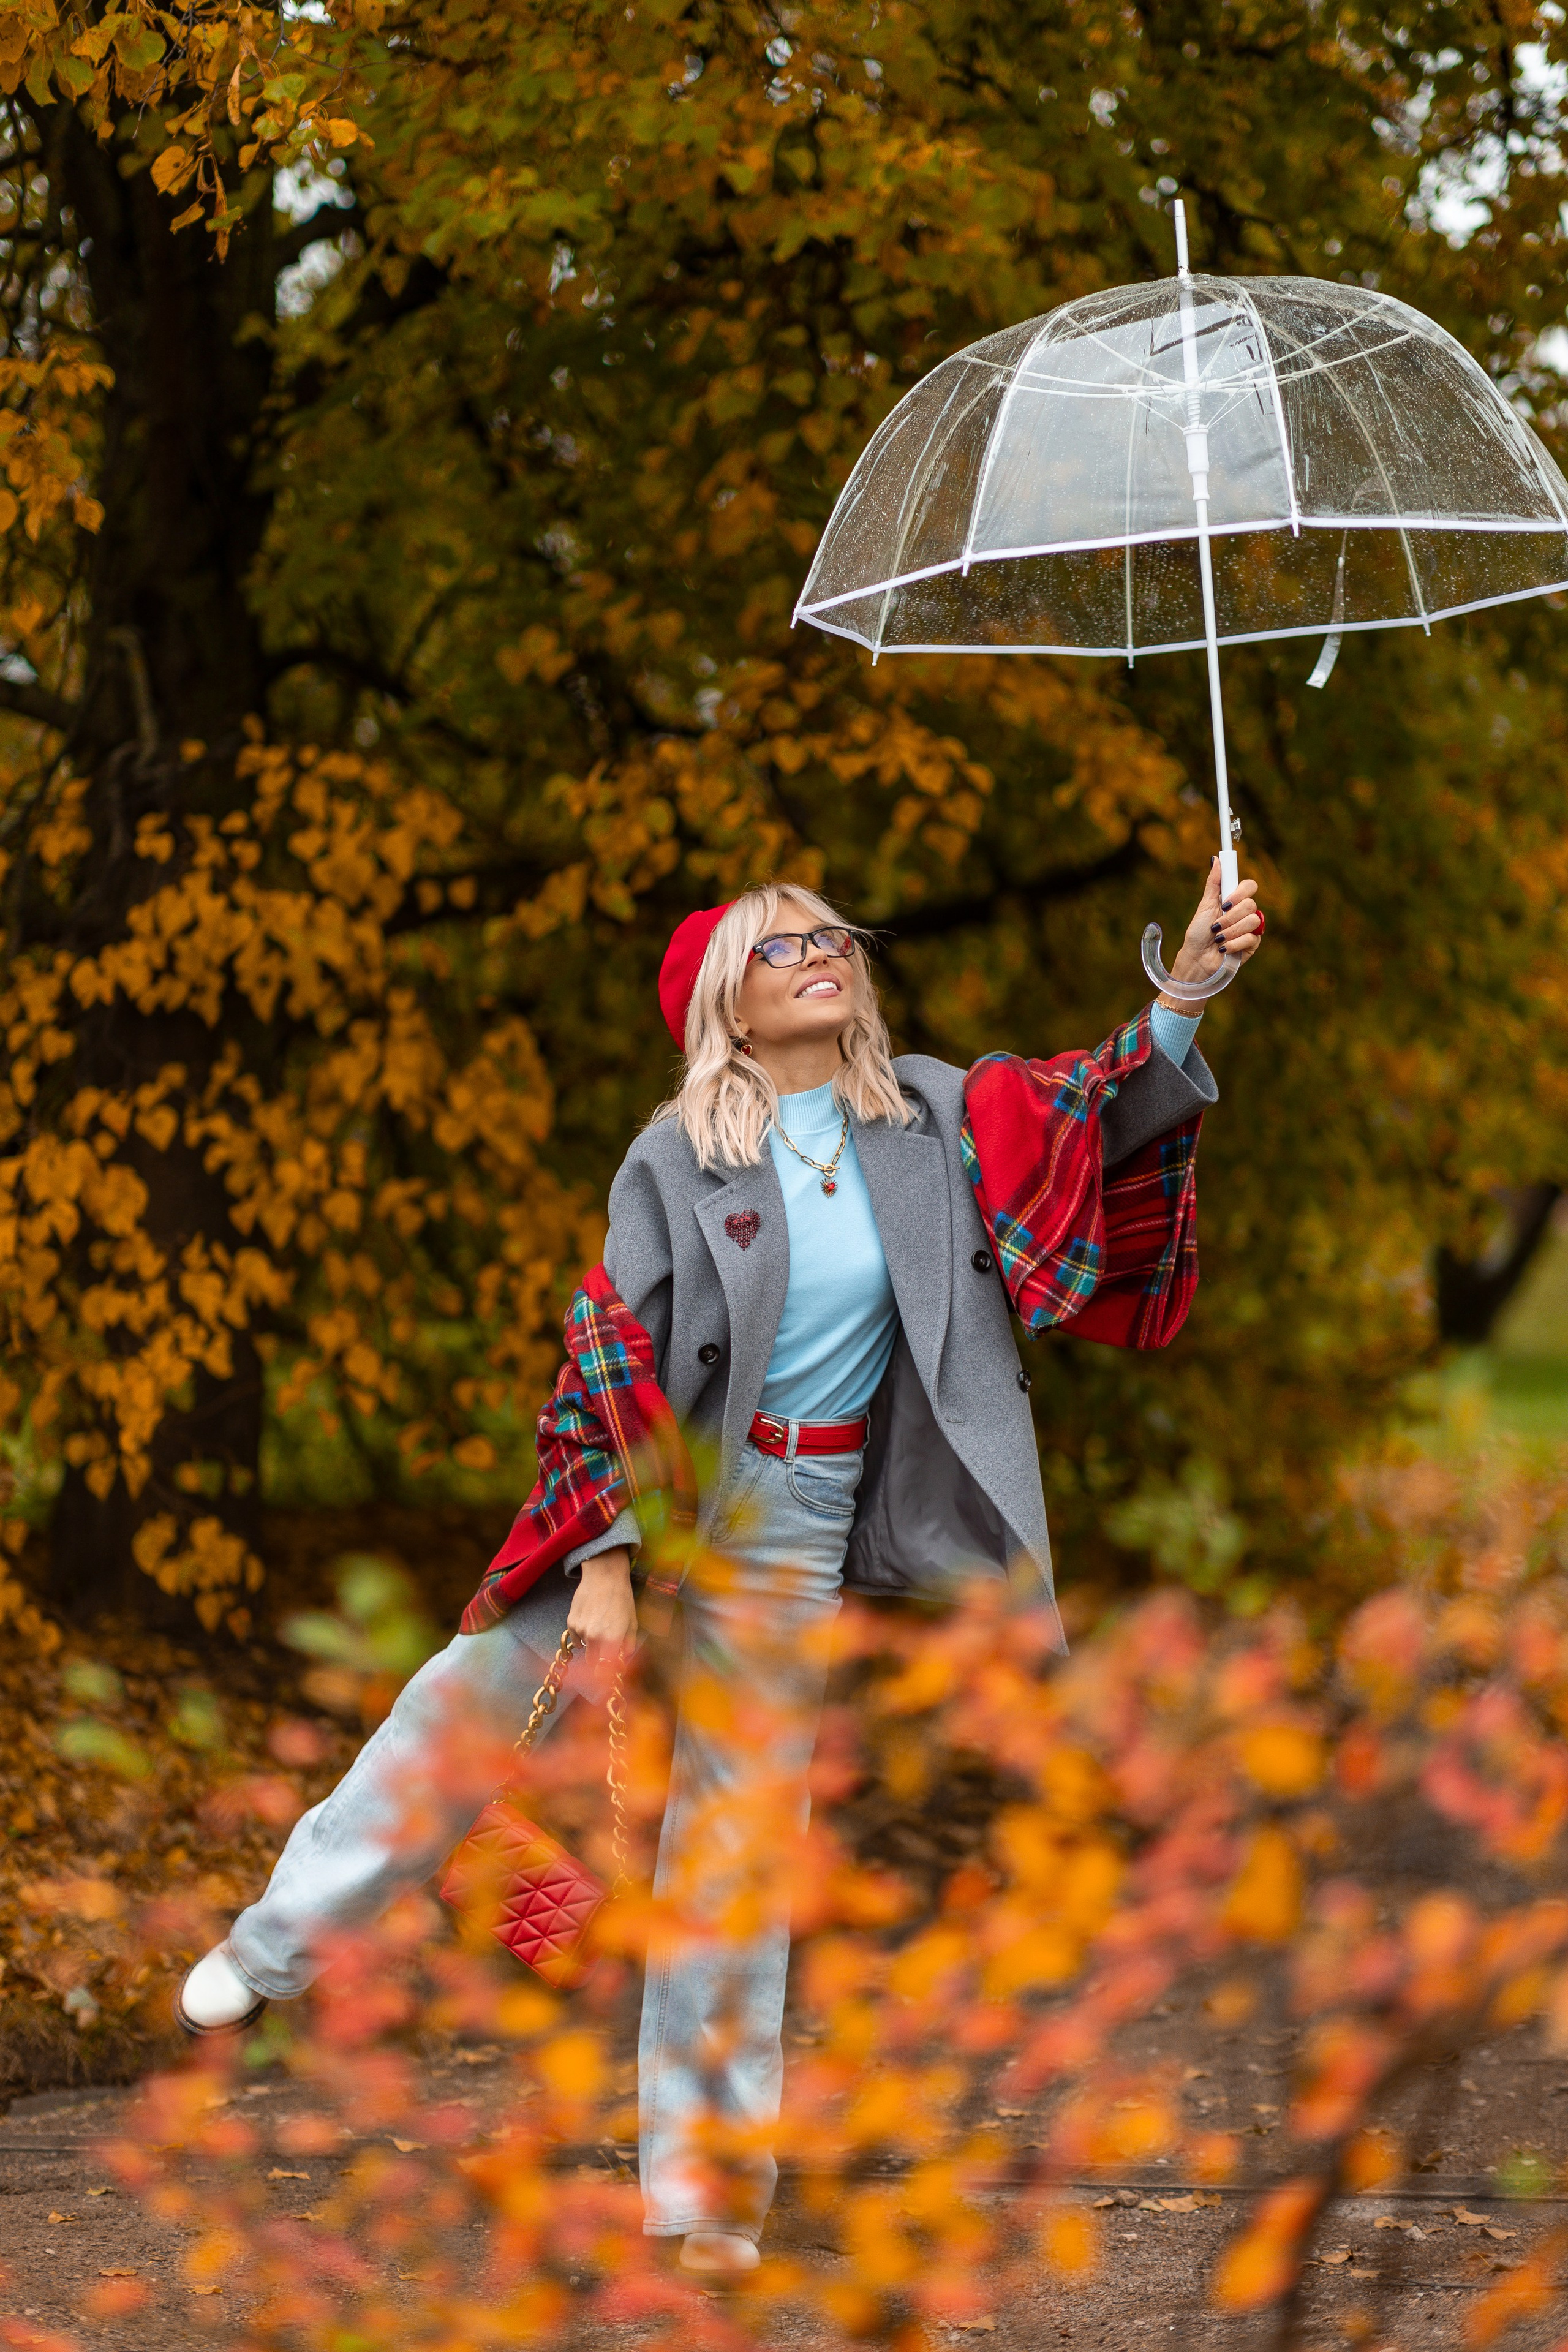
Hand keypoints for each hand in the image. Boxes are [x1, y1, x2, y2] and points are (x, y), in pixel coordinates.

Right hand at [566, 1547, 638, 1674]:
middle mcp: (594, 1638)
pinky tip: (590, 1619)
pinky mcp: (571, 1623)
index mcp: (611, 1640)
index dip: (606, 1673)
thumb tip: (624, 1659)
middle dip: (598, 1660)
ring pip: (585, 1648)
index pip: (605, 1669)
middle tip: (604, 1651)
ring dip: (591, 1644)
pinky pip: (576, 1638)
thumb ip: (628, 1645)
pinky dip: (582, 1634)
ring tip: (600, 1625)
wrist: (604, 1576)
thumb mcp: (632, 1622)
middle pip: (592, 1662)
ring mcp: (580, 1630)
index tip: (608, 1673)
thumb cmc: (622, 1598)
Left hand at [1161, 857, 1264, 1005]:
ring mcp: (1250, 928)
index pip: (1250, 886)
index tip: (1225, 901)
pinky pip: (1252, 937)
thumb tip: (1216, 859)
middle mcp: (1244, 912)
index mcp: (1234, 900)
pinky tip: (1224, 948)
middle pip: (1251, 904)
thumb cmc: (1198, 933)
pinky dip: (1234, 943)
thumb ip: (1213, 883)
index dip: (1240, 892)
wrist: (1196, 958)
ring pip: (1252, 920)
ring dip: (1230, 931)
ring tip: (1218, 938)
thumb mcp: (1204, 905)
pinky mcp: (1252, 944)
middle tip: (1216, 925)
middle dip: (1230, 917)